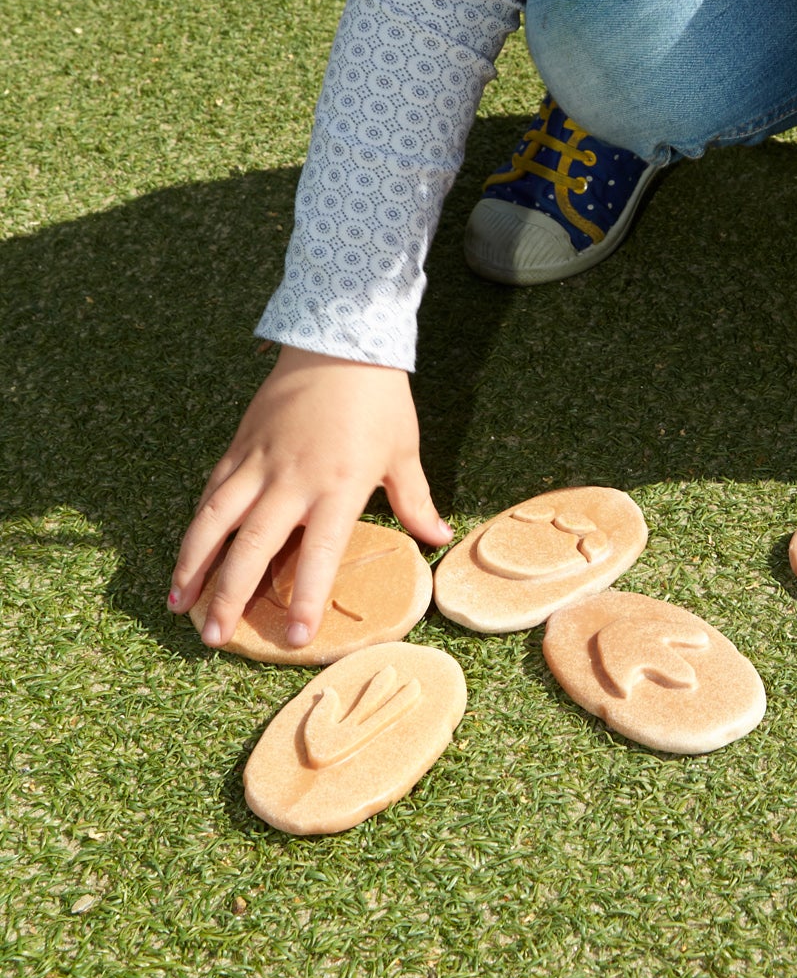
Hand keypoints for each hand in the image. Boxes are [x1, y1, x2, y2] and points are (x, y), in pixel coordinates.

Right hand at [167, 348, 451, 650]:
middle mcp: (292, 479)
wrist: (340, 340)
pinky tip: (187, 554)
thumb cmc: (379, 399)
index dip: (307, 598)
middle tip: (213, 637)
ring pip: (215, 520)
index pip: (321, 554)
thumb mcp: (403, 451)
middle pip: (253, 546)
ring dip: (193, 564)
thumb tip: (438, 538)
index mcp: (340, 485)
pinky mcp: (240, 445)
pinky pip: (213, 491)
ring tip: (178, 604)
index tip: (295, 637)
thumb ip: (415, 501)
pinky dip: (197, 525)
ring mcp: (259, 461)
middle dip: (229, 595)